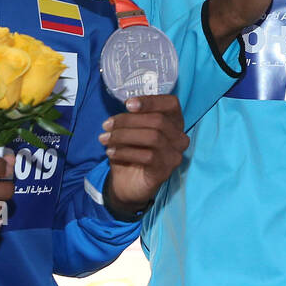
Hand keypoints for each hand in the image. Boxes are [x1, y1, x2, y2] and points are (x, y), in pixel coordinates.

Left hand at [98, 94, 189, 215]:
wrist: (127, 183)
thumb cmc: (132, 151)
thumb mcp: (131, 130)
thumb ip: (134, 117)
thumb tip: (127, 106)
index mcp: (174, 122)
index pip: (171, 104)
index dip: (151, 101)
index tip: (127, 104)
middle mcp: (179, 138)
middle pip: (158, 121)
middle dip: (128, 121)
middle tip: (106, 125)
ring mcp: (174, 155)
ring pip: (153, 137)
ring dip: (124, 136)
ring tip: (105, 139)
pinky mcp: (165, 171)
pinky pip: (147, 156)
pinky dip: (125, 152)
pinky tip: (111, 153)